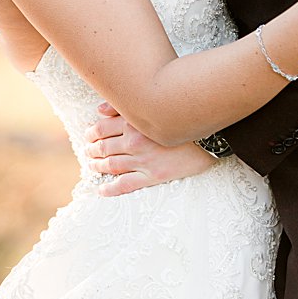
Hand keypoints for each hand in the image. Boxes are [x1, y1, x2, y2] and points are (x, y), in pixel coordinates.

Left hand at [84, 101, 214, 195]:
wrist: (209, 138)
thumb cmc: (180, 120)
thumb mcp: (152, 108)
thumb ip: (123, 108)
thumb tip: (98, 111)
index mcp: (133, 123)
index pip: (101, 129)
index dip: (92, 133)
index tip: (89, 135)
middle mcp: (134, 142)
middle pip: (104, 147)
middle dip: (92, 150)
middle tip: (88, 152)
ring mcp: (143, 161)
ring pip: (111, 165)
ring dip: (97, 166)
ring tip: (92, 166)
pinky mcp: (153, 176)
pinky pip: (125, 185)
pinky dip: (110, 189)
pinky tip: (101, 191)